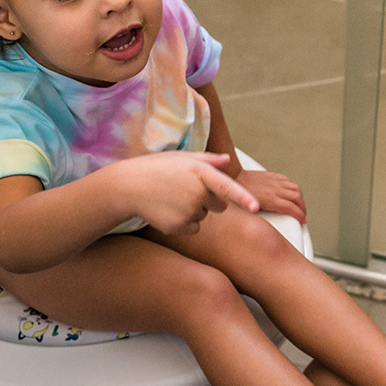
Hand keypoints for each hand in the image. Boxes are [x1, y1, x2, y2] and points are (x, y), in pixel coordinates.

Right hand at [118, 152, 258, 233]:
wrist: (128, 186)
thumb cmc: (157, 168)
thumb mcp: (182, 157)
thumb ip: (208, 159)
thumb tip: (227, 160)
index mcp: (200, 172)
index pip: (227, 187)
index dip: (243, 198)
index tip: (256, 207)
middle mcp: (196, 193)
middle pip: (221, 204)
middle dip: (210, 199)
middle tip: (186, 189)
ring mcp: (188, 211)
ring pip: (206, 216)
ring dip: (195, 210)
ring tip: (173, 198)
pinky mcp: (179, 227)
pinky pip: (194, 228)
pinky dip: (185, 223)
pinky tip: (169, 210)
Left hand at [236, 169, 307, 223]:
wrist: (232, 177)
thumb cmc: (236, 195)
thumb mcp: (249, 211)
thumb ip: (262, 217)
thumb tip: (268, 226)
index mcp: (270, 199)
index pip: (292, 208)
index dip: (300, 215)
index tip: (303, 220)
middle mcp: (275, 189)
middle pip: (297, 198)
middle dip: (302, 208)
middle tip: (302, 214)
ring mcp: (274, 181)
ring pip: (295, 188)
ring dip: (299, 198)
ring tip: (299, 204)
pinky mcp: (272, 176)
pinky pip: (287, 181)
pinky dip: (292, 188)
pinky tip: (289, 192)